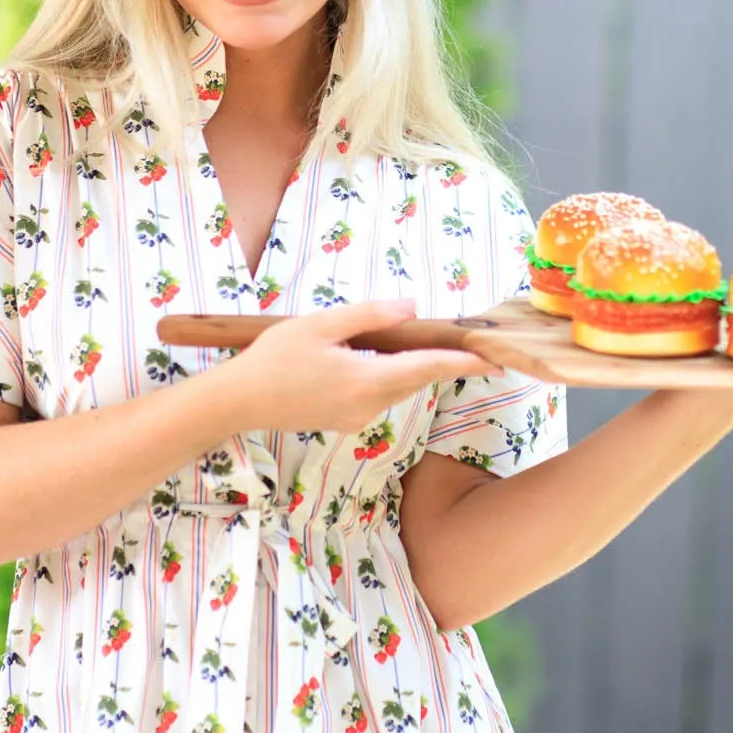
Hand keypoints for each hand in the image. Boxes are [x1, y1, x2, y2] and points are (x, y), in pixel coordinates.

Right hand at [212, 297, 496, 435]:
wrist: (239, 400)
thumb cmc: (274, 358)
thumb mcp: (321, 325)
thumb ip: (370, 316)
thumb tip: (411, 309)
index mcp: (366, 381)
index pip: (427, 368)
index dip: (462, 362)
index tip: (493, 360)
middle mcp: (368, 406)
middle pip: (412, 378)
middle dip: (431, 358)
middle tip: (452, 336)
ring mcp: (356, 419)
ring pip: (394, 387)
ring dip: (400, 365)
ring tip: (387, 340)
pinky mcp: (344, 423)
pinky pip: (374, 395)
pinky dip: (379, 376)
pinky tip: (355, 360)